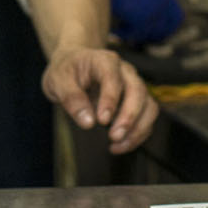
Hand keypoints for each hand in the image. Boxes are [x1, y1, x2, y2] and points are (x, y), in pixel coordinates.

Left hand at [41, 47, 157, 152]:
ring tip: (118, 145)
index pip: (113, 78)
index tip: (102, 121)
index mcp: (104, 61)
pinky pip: (147, 117)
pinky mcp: (138, 100)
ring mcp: (134, 85)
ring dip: (138, 128)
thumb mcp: (58, 81)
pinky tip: (120, 146)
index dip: (110, 99)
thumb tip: (88, 122)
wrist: (74, 66)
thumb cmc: (66, 71)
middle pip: (137, 91)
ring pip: (149, 105)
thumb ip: (71, 98)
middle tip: (114, 137)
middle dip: (129, 117)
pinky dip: (138, 134)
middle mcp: (125, 71)